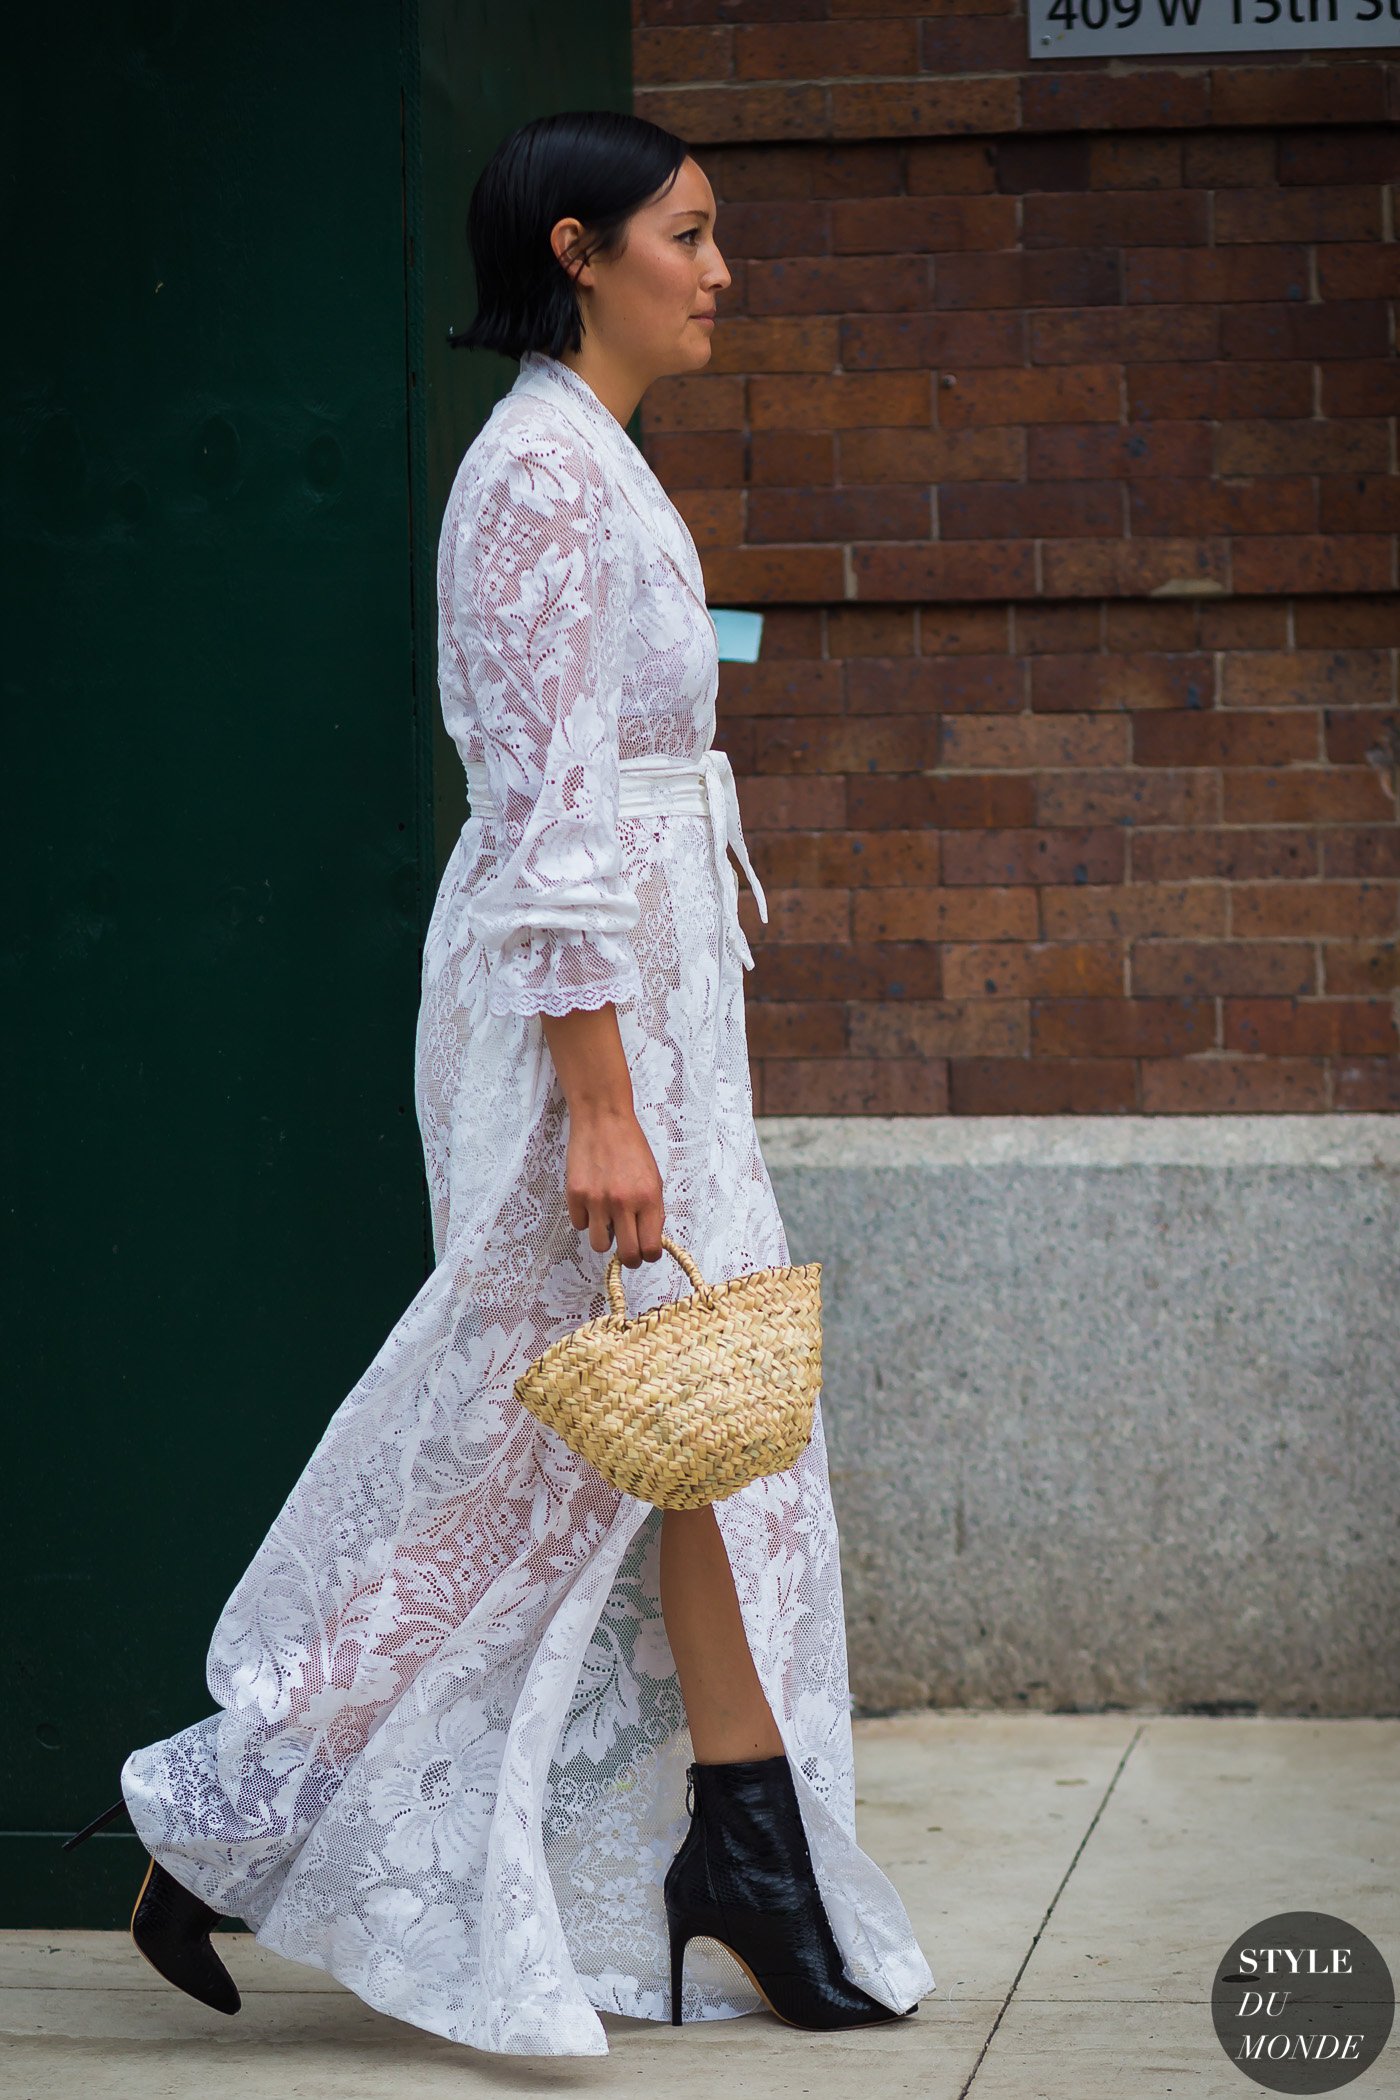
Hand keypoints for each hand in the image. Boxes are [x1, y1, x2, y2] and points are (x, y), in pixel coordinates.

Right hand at [564, 1103, 664, 1266]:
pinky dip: (586, 1218)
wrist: (603, 1120)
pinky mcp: (574, 1195)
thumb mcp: (653, 1179)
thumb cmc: (631, 1148)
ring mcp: (596, 1200)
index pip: (650, 1249)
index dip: (649, 1255)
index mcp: (648, 1198)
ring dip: (605, 1237)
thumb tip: (649, 1241)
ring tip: (607, 1219)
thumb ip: (652, 1211)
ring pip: (600, 1245)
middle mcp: (623, 1203)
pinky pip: (580, 1225)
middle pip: (627, 1255)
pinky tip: (592, 1199)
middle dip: (629, 1257)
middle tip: (628, 1247)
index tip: (646, 1250)